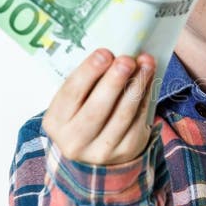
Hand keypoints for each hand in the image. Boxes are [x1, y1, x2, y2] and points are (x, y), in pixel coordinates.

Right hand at [42, 48, 156, 165]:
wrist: (95, 152)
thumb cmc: (84, 115)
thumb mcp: (75, 102)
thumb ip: (88, 82)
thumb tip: (115, 55)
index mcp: (56, 122)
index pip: (71, 94)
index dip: (88, 72)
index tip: (104, 53)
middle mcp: (74, 140)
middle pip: (97, 108)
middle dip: (114, 81)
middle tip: (127, 60)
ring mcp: (101, 150)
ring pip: (122, 114)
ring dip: (137, 85)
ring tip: (146, 64)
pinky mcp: (126, 151)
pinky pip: (138, 121)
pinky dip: (146, 97)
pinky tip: (149, 79)